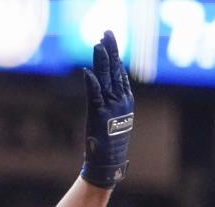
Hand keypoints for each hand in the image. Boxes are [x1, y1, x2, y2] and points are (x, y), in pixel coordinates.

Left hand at [80, 30, 133, 188]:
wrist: (108, 165)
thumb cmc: (108, 146)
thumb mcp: (112, 121)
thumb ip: (109, 105)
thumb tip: (104, 95)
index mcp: (125, 101)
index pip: (119, 73)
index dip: (113, 56)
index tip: (108, 41)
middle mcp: (121, 101)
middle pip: (115, 70)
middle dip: (110, 50)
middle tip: (107, 33)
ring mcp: (111, 108)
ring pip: (106, 79)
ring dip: (101, 61)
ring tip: (98, 44)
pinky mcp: (99, 116)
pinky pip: (95, 96)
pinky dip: (92, 84)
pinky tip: (88, 72)